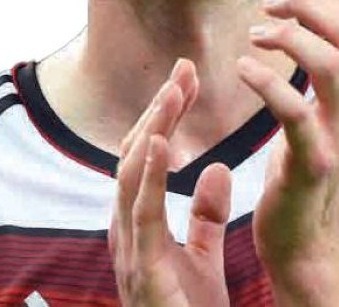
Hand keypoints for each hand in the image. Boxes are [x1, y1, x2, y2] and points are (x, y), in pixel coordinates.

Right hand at [110, 59, 232, 306]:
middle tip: (183, 70)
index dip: (163, 115)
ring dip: (151, 128)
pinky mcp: (141, 267)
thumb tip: (212, 168)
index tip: (187, 78)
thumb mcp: (203, 259)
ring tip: (173, 90)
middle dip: (156, 110)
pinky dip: (148, 171)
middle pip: (133, 154)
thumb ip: (205, 215)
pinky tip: (160, 139)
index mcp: (139, 225)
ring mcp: (128, 248)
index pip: (146, 155)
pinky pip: (140, 211)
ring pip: (130, 172)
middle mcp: (125, 230)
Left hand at [237, 0, 338, 304]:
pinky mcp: (313, 162)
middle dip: (306, 4)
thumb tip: (309, 14)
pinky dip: (266, 81)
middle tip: (268, 10)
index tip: (288, 0)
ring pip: (332, 63)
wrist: (307, 238)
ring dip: (287, 37)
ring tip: (254, 37)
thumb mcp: (330, 111)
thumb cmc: (307, 165)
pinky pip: (295, 110)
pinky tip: (242, 69)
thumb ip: (329, 69)